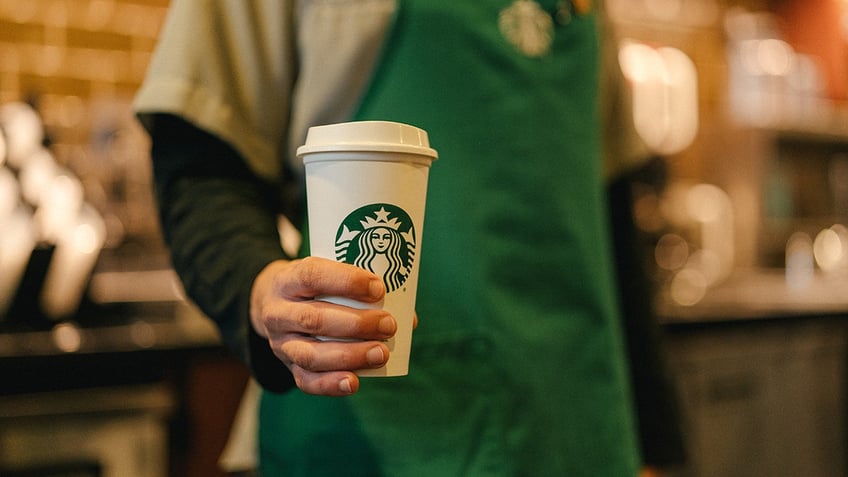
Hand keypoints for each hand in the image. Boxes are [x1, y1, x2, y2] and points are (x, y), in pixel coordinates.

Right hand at [250, 256, 395, 395]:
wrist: (272, 303)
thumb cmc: (314, 286)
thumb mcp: (326, 274)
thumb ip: (360, 289)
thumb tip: (408, 317)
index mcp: (288, 280)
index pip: (312, 276)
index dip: (346, 281)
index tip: (378, 287)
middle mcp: (278, 312)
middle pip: (314, 319)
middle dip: (356, 324)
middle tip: (389, 325)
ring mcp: (281, 343)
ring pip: (311, 354)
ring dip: (350, 356)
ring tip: (382, 354)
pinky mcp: (288, 366)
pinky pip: (306, 381)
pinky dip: (331, 384)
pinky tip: (354, 382)